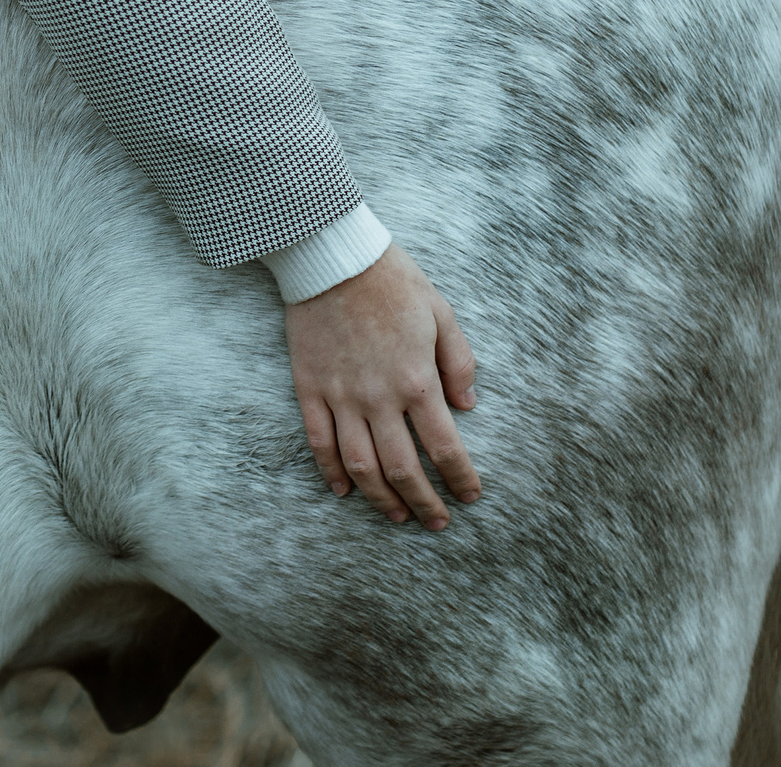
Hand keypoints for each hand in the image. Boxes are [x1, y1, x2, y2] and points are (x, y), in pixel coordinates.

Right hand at [284, 244, 480, 529]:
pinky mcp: (310, 388)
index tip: (470, 496)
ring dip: (381, 498)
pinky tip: (343, 491)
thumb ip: (459, 363)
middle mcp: (379, 398)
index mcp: (417, 380)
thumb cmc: (392, 281)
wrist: (333, 258)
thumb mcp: (441, 313)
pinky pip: (319, 442)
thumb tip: (468, 407)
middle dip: (424, 502)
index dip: (460, 479)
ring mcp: (341, 396)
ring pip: (361, 465)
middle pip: (404, 468)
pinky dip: (331, 472)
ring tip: (396, 515)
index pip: (445, 447)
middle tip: (436, 522)